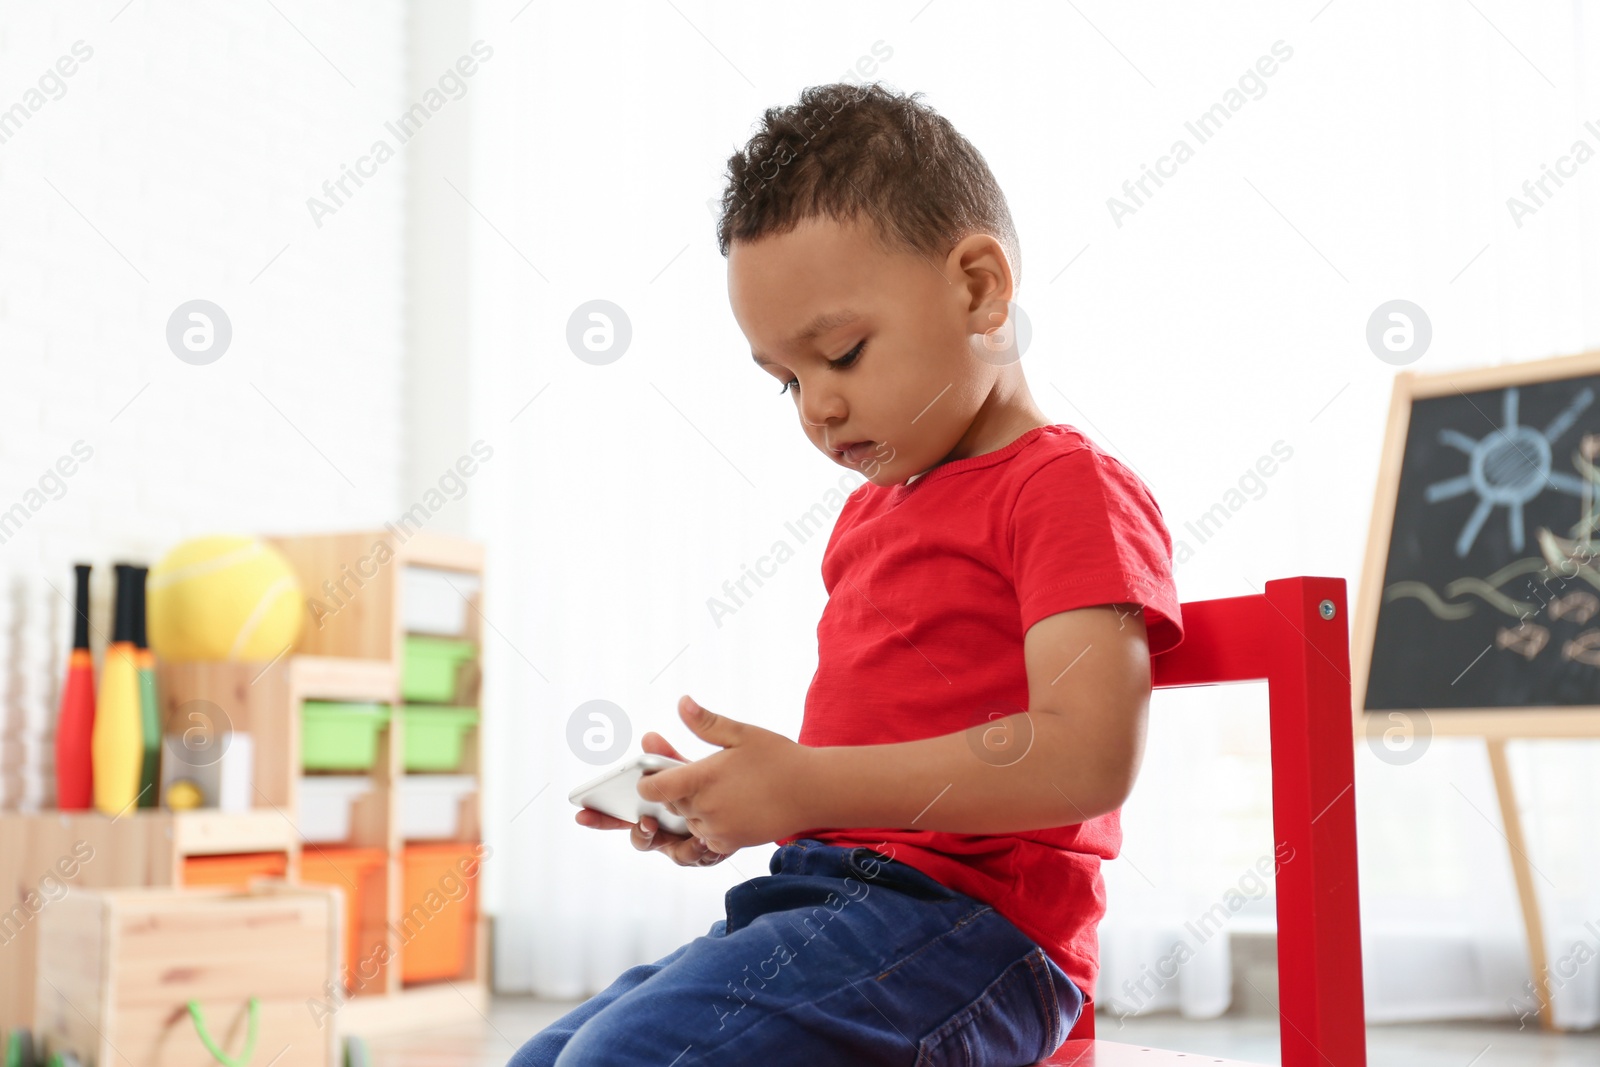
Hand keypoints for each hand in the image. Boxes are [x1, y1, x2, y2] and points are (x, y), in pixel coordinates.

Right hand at [574, 729, 733, 866]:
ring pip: (666, 849)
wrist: (755, 800)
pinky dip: (695, 849)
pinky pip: (693, 856)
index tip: (581, 811)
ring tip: (679, 829)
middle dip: (636, 832)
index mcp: (651, 807)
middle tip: (645, 823)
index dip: (598, 814)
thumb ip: (669, 757)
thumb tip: (649, 737)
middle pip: (639, 835)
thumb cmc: (715, 782)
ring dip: (670, 842)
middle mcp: (662, 828)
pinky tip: (703, 840)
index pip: (619, 811)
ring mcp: (681, 842)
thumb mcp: (691, 767)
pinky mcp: (702, 852)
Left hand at [635, 694, 815, 854]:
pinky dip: (708, 824)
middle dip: (675, 788)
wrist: (813, 792)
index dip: (648, 781)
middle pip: (669, 803)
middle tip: (699, 771)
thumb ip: (706, 722)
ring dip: (692, 808)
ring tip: (720, 788)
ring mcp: (716, 829)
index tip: (656, 771)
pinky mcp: (729, 844)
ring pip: (686, 821)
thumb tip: (682, 702)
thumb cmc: (779, 758)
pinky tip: (729, 806)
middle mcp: (704, 808)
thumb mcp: (741, 733)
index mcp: (702, 778)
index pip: (652, 788)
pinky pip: (704, 837)